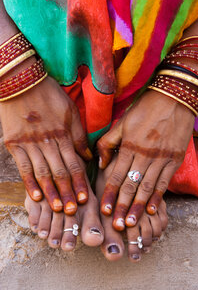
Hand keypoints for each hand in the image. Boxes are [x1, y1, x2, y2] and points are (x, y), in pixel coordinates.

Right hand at [0, 76, 91, 214]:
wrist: (20, 82)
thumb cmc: (49, 96)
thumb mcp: (70, 111)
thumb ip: (78, 135)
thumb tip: (88, 157)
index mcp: (63, 134)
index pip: (74, 164)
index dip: (80, 182)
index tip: (85, 199)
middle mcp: (47, 142)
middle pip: (60, 172)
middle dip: (68, 193)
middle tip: (73, 211)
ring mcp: (29, 144)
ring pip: (42, 173)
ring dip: (51, 192)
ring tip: (58, 209)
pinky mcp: (14, 144)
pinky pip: (23, 167)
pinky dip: (29, 182)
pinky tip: (35, 196)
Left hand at [97, 90, 194, 229]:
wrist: (174, 98)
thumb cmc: (145, 109)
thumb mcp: (122, 122)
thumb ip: (108, 142)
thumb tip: (100, 161)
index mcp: (129, 145)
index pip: (116, 175)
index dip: (109, 194)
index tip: (103, 210)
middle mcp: (144, 155)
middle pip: (131, 186)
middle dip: (122, 207)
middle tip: (115, 225)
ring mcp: (161, 158)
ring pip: (147, 187)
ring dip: (138, 207)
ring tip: (130, 223)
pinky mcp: (175, 159)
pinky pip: (165, 181)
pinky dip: (158, 197)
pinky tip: (153, 210)